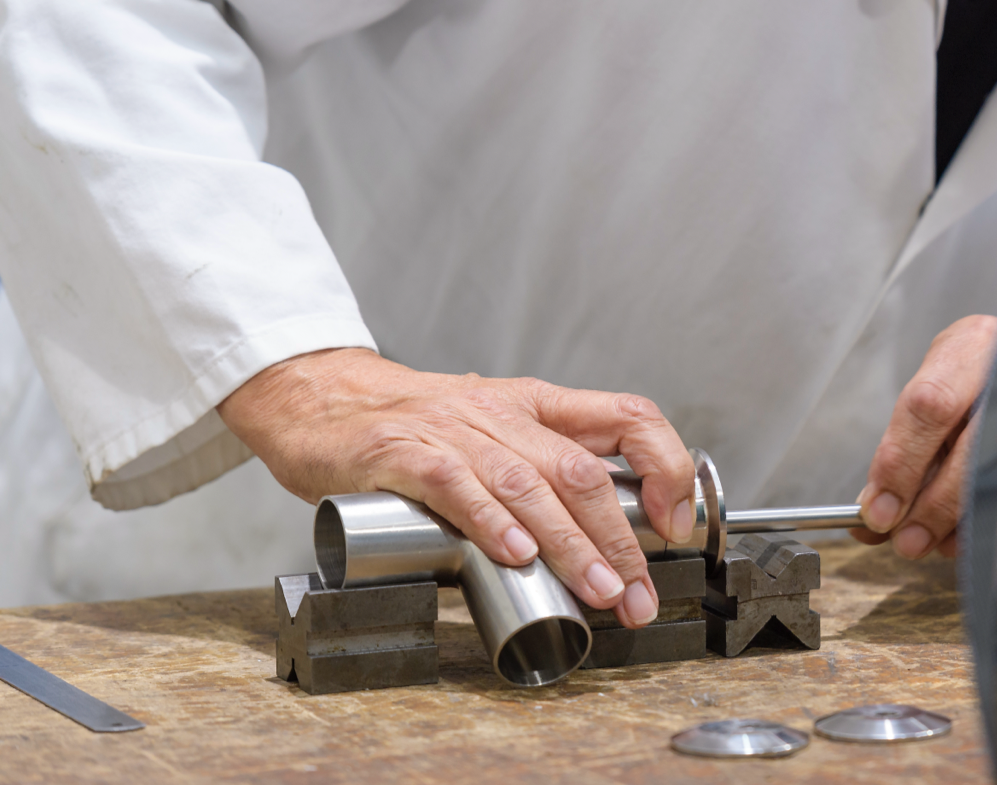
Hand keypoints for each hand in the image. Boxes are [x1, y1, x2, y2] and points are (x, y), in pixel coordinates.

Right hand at [218, 347, 693, 627]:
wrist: (323, 402)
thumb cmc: (415, 429)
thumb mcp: (496, 434)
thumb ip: (545, 473)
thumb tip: (608, 536)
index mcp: (537, 406)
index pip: (628, 418)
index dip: (664, 467)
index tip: (673, 525)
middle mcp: (504, 413)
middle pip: (582, 471)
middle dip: (618, 540)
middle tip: (636, 594)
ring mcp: (453, 431)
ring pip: (529, 484)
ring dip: (570, 544)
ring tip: (596, 590)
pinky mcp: (402, 453)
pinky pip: (456, 485)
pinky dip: (490, 521)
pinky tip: (514, 554)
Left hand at [852, 315, 996, 559]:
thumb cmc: (977, 370)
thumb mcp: (938, 382)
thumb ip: (905, 441)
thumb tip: (874, 507)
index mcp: (974, 347)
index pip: (931, 405)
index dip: (901, 462)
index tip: (877, 509)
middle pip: (972, 451)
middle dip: (933, 506)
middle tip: (904, 540)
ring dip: (959, 524)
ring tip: (928, 541)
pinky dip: (988, 525)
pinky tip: (961, 535)